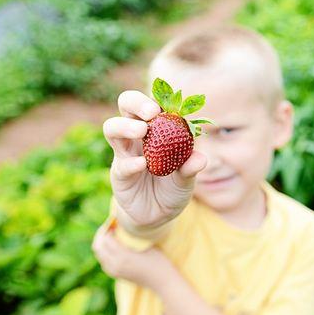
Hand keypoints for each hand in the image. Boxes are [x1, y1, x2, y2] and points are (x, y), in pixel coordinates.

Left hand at [92, 227, 172, 290]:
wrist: (163, 282)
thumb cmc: (159, 261)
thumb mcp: (146, 246)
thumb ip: (132, 238)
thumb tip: (122, 227)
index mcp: (123, 256)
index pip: (105, 238)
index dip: (108, 227)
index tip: (114, 219)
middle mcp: (115, 265)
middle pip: (98, 246)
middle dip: (101, 234)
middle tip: (110, 225)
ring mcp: (114, 271)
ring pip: (99, 254)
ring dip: (102, 243)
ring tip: (112, 233)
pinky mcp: (116, 275)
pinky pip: (103, 261)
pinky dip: (105, 252)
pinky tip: (114, 245)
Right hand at [103, 90, 206, 226]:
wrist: (159, 215)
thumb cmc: (173, 188)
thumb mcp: (187, 179)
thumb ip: (191, 167)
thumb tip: (201, 158)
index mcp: (157, 129)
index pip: (153, 104)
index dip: (159, 99)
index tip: (170, 105)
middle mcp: (137, 136)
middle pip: (126, 106)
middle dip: (136, 102)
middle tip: (150, 113)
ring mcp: (124, 153)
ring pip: (112, 128)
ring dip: (126, 126)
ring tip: (141, 131)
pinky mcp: (119, 174)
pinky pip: (121, 164)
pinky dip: (131, 162)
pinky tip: (142, 165)